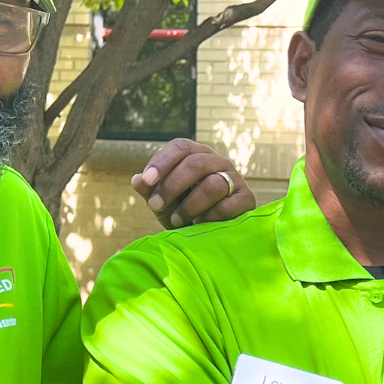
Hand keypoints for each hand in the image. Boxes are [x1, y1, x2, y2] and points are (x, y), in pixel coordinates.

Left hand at [132, 139, 254, 227]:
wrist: (211, 236)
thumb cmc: (184, 213)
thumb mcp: (163, 204)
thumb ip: (150, 191)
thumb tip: (136, 180)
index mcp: (196, 155)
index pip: (180, 147)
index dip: (162, 161)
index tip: (147, 180)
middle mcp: (217, 161)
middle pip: (195, 163)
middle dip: (171, 186)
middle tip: (155, 205)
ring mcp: (234, 178)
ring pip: (212, 185)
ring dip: (190, 205)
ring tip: (177, 220)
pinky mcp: (246, 198)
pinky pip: (227, 205)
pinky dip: (209, 217)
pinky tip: (199, 225)